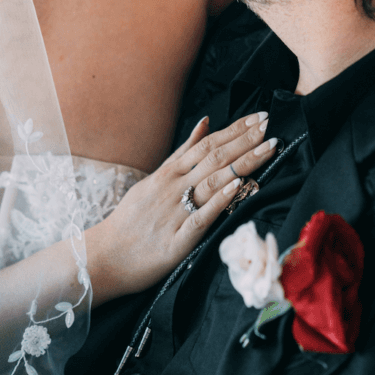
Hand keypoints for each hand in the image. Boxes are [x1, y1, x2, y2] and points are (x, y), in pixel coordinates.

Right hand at [85, 112, 276, 304]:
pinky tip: (238, 187)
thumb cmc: (132, 219)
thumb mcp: (155, 179)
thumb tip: (206, 123)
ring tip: (268, 148)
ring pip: (213, 182)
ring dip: (243, 163)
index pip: (208, 145)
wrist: (104, 256)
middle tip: (270, 125)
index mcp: (169, 174)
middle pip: (215, 158)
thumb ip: (182, 153)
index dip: (236, 130)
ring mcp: (176, 213)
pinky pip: (201, 218)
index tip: (259, 117)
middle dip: (246, 141)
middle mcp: (174, 188)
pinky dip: (220, 201)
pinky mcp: (177, 241)